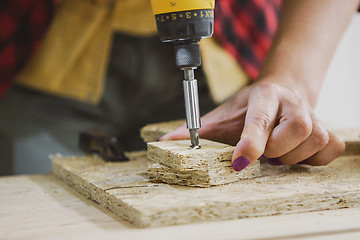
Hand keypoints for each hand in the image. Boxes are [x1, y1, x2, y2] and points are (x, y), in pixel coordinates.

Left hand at [160, 80, 344, 170]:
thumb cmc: (247, 109)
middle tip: (265, 153)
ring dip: (293, 156)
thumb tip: (162, 143)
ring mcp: (313, 114)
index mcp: (263, 97)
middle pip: (298, 128)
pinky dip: (312, 159)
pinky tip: (295, 154)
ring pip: (315, 141)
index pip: (260, 119)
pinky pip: (329, 150)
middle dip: (278, 149)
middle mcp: (291, 102)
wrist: (280, 93)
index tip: (239, 163)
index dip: (251, 142)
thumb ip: (194, 130)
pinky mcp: (327, 129)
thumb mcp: (220, 116)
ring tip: (277, 152)